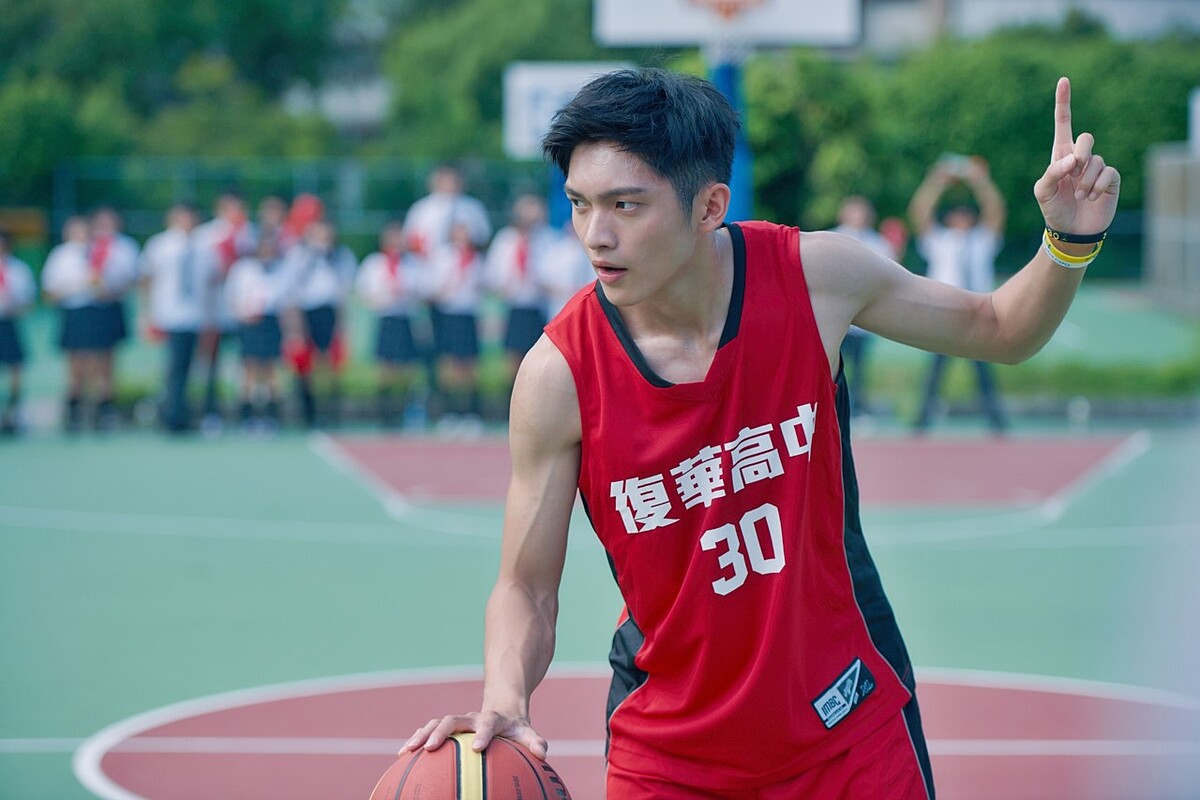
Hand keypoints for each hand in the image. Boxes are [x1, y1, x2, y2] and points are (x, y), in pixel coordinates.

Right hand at [400, 710, 547, 759]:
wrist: (501, 710)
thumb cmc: (514, 729)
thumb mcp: (527, 733)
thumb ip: (535, 741)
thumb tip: (543, 754)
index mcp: (492, 719)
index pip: (487, 723)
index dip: (483, 734)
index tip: (477, 748)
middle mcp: (471, 717)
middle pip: (454, 719)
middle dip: (442, 733)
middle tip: (430, 749)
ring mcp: (457, 721)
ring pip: (436, 723)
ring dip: (421, 735)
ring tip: (408, 750)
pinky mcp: (446, 727)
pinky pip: (428, 731)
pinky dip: (415, 740)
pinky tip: (402, 755)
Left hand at [1034, 77, 1119, 235]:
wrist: (1072, 231)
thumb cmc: (1054, 210)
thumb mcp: (1043, 192)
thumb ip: (1052, 173)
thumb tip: (1073, 160)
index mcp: (1060, 155)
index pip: (1063, 124)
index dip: (1063, 103)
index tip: (1063, 80)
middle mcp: (1080, 157)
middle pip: (1086, 138)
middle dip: (1080, 154)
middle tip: (1073, 172)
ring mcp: (1096, 167)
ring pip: (1094, 161)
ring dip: (1083, 181)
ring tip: (1079, 196)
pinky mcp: (1110, 178)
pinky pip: (1107, 173)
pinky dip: (1096, 187)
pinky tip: (1091, 198)